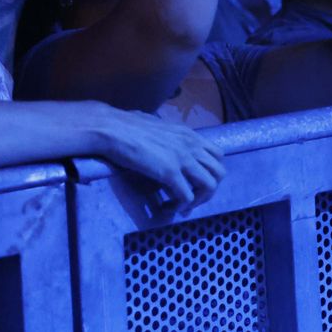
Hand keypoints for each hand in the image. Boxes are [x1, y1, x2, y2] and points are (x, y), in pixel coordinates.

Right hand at [88, 104, 226, 210]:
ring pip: (210, 186)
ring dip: (199, 200)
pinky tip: (167, 207)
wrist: (111, 128)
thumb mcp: (155, 125)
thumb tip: (162, 140)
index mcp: (188, 134)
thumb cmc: (125, 124)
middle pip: (219, 173)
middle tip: (192, 198)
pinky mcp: (170, 173)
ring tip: (182, 206)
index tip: (195, 181)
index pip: (217, 155)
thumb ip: (166, 135)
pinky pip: (187, 196)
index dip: (209, 171)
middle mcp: (191, 145)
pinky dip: (180, 206)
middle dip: (209, 189)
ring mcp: (182, 159)